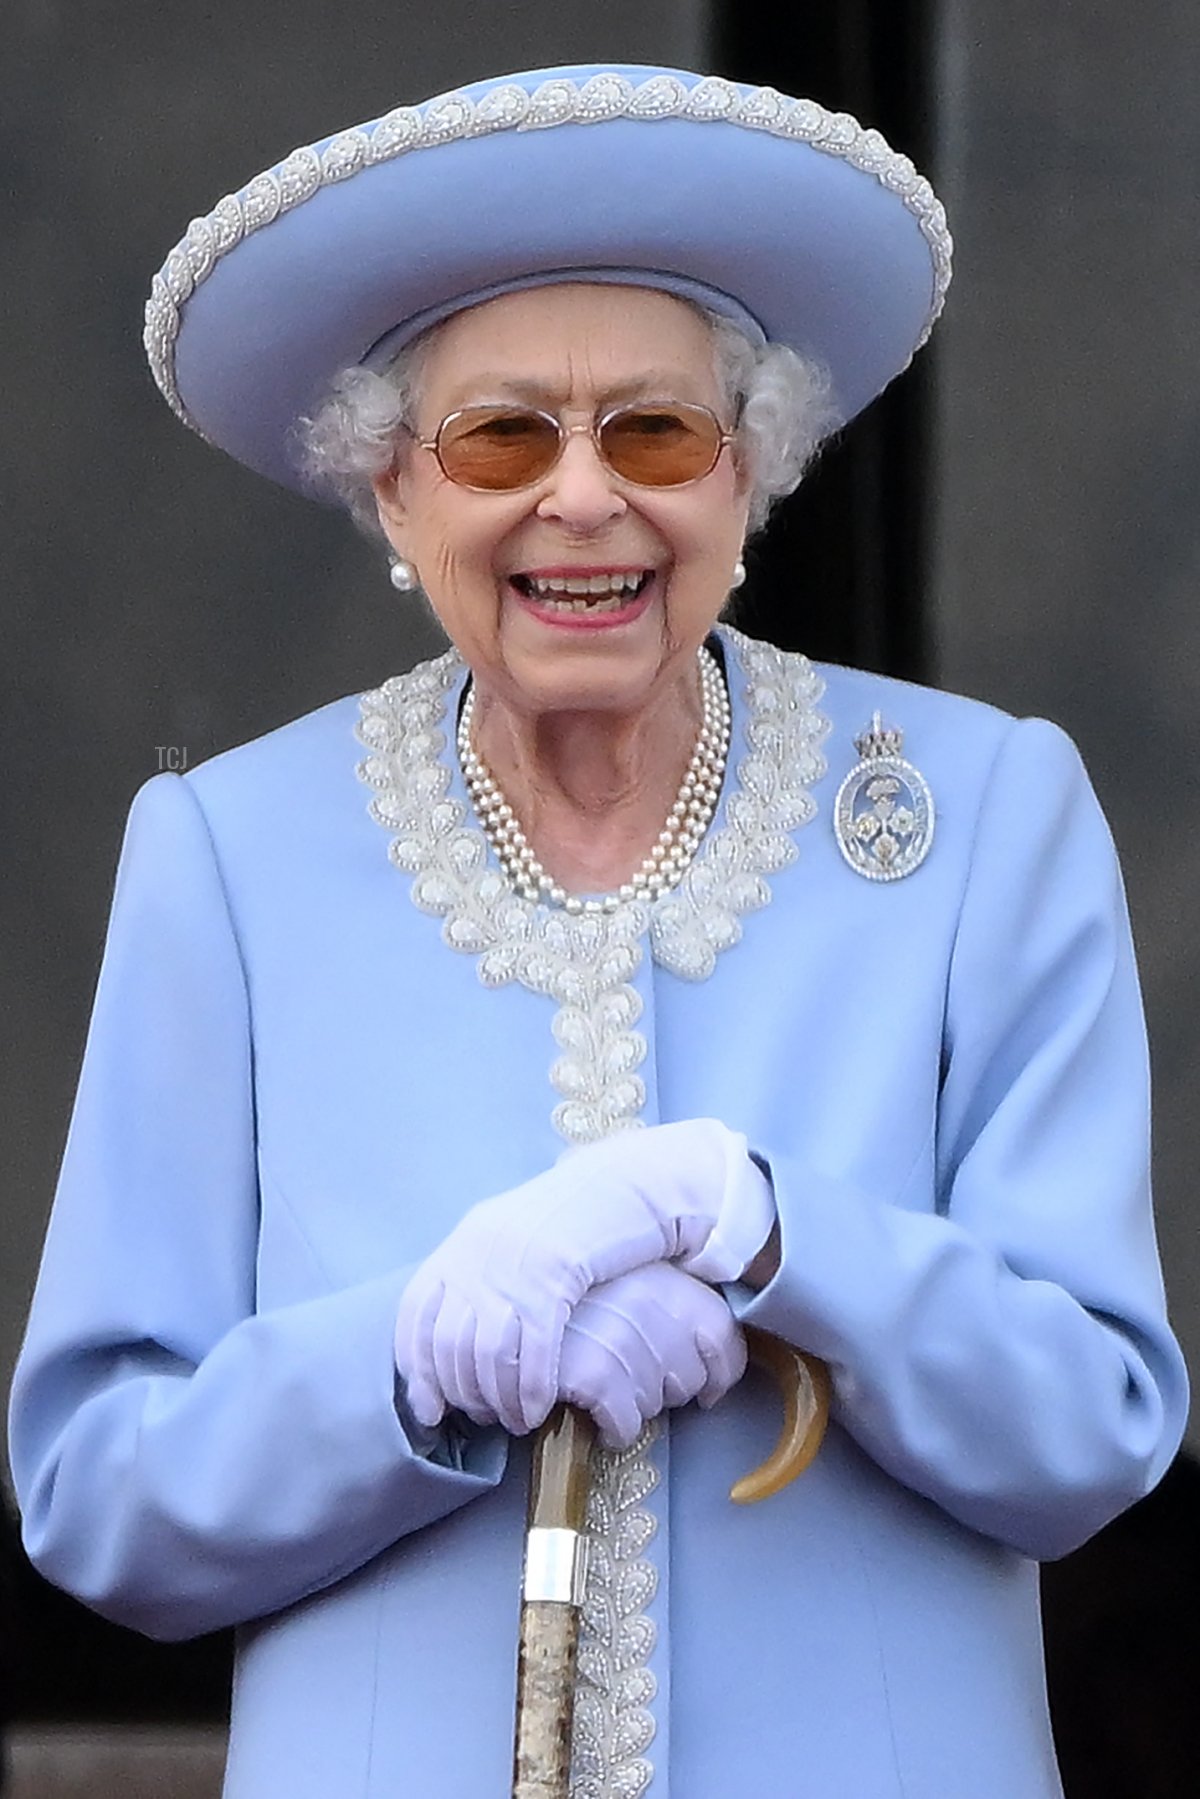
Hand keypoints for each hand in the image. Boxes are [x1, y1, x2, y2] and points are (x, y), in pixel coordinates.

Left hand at [393, 1118, 773, 1434]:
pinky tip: (539, 1407)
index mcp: (462, 1244)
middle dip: (464, 1394)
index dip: (418, 1369)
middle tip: (483, 1419)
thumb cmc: (564, 1224)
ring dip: (499, 1400)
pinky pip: (533, 1350)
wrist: (614, 1187)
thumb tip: (454, 1343)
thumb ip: (477, 1279)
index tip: (429, 1411)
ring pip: (488, 1355)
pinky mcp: (552, 1280)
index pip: (416, 1315)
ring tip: (515, 1420)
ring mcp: (512, 1268)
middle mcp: (477, 1255)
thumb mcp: (507, 1242)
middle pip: (450, 1344)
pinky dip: (531, 1389)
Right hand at [558, 1261, 747, 1448]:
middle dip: (668, 1390)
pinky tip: (602, 1419)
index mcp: (666, 1276)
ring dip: (638, 1407)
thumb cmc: (572, 1291)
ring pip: (659, 1402)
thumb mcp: (628, 1279)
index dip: (719, 1372)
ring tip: (610, 1392)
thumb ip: (669, 1310)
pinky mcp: (591, 1372)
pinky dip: (617, 1429)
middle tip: (634, 1382)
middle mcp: (651, 1302)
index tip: (706, 1388)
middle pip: (690, 1376)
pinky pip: (625, 1422)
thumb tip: (710, 1379)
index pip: (723, 1335)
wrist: (505, 1282)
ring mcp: (621, 1337)